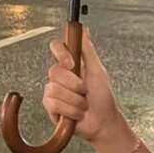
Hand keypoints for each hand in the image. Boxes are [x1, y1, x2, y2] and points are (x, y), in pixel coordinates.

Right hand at [41, 32, 124, 151]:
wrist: (102, 122)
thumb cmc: (103, 97)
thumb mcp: (98, 70)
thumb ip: (88, 50)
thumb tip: (83, 30)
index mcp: (70, 64)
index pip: (56, 47)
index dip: (61, 53)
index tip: (72, 63)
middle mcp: (60, 76)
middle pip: (54, 71)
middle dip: (74, 84)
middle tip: (84, 91)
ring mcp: (53, 91)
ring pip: (54, 89)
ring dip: (74, 100)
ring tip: (82, 105)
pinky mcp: (50, 106)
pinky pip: (53, 103)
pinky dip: (70, 110)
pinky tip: (75, 113)